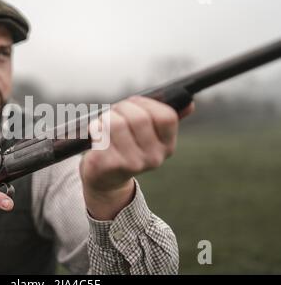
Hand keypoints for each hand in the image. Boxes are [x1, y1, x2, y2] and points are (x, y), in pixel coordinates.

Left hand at [80, 96, 193, 219]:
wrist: (105, 180)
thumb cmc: (126, 148)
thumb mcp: (149, 136)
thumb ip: (166, 119)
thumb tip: (189, 103)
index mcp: (167, 147)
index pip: (166, 116)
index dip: (147, 104)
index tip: (135, 104)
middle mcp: (153, 158)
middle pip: (138, 117)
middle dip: (123, 108)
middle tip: (115, 112)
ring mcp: (131, 164)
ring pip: (116, 123)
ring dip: (107, 117)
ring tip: (104, 124)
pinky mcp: (108, 164)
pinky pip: (100, 133)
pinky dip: (95, 128)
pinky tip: (96, 135)